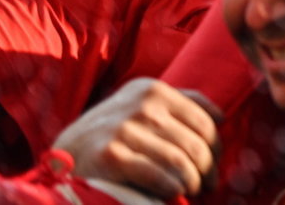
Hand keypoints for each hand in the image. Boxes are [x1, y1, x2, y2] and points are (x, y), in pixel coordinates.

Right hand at [52, 78, 219, 199]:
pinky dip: (173, 189)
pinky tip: (173, 194)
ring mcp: (126, 128)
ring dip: (192, 182)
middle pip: (195, 143)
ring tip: (193, 191)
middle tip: (208, 184)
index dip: (215, 147)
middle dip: (208, 169)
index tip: (215, 164)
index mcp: (152, 89)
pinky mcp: (113, 155)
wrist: (63, 156)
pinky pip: (160, 176)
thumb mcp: (139, 107)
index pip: (203, 120)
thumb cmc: (111, 134)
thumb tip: (221, 117)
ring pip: (181, 161)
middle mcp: (141, 104)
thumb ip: (178, 104)